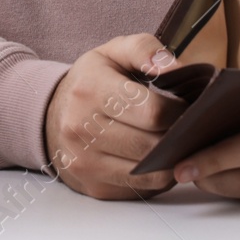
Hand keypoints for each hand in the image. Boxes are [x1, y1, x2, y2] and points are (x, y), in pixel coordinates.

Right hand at [43, 33, 186, 199]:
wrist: (50, 116)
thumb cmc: (92, 81)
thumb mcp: (113, 52)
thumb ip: (145, 50)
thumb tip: (176, 67)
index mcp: (90, 90)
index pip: (151, 111)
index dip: (178, 110)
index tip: (186, 106)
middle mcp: (81, 129)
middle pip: (152, 144)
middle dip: (178, 136)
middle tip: (188, 125)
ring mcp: (85, 162)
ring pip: (151, 172)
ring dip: (172, 159)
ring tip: (177, 141)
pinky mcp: (94, 186)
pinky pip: (143, 189)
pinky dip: (158, 175)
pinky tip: (159, 158)